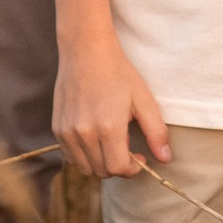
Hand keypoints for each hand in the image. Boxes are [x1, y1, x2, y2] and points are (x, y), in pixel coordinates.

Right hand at [54, 31, 171, 178]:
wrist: (85, 50)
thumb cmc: (118, 72)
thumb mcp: (143, 99)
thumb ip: (156, 132)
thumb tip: (165, 159)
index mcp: (108, 128)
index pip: (118, 169)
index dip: (132, 169)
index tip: (139, 157)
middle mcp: (85, 133)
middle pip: (103, 171)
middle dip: (118, 165)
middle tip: (125, 143)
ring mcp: (68, 132)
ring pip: (86, 167)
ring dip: (100, 162)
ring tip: (108, 139)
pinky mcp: (57, 128)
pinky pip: (71, 156)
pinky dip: (84, 155)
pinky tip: (93, 135)